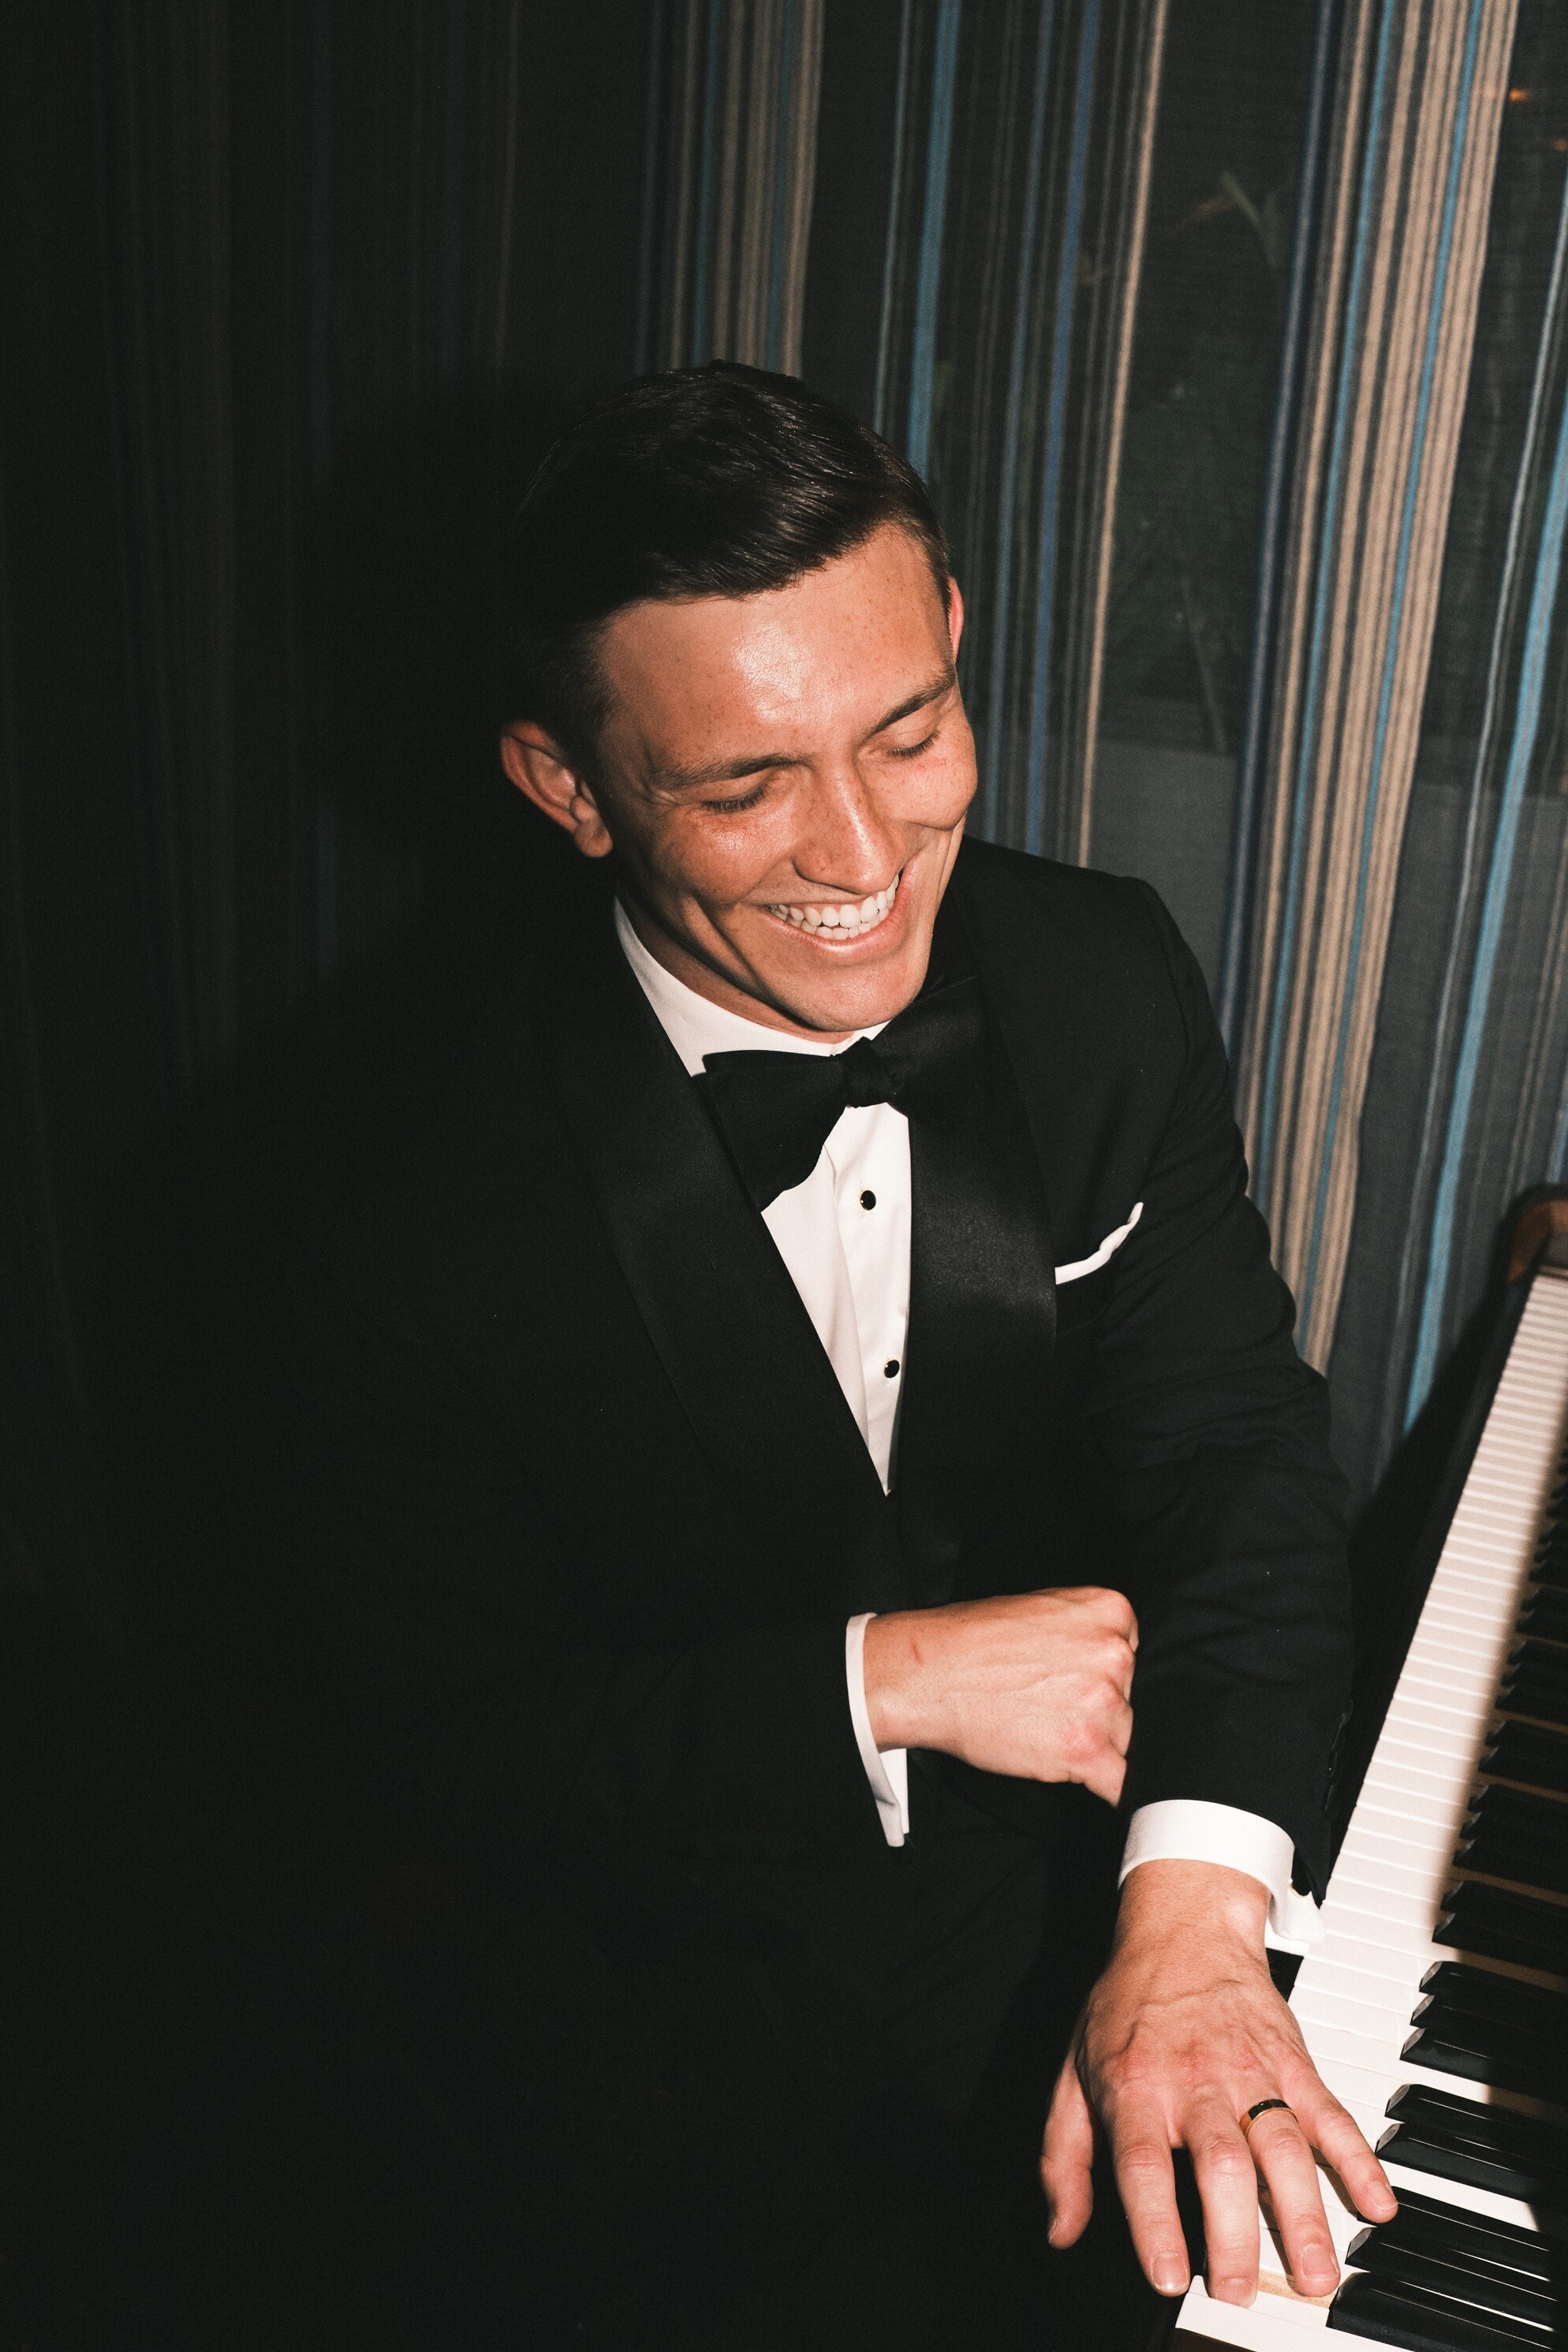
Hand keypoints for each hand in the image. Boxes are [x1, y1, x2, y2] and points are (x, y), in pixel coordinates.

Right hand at [861, 1585, 1135, 1804]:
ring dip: (1097, 1747)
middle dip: (1104, 1713)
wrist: (929, 1674)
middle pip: (1134, 1700)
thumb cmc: (972, 1643)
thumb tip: (1115, 1666)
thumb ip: (1088, 1631)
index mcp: (1109, 1610)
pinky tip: (1093, 1785)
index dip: (1110, 1678)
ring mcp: (1103, 1701)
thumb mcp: (1043, 1610)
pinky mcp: (1086, 1748)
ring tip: (1047, 1734)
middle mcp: (1114, 1652)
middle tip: (1055, 1710)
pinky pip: (1124, 1784)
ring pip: (1127, 1740)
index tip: (1081, 1686)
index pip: (1138, 1657)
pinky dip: (1112, 1791)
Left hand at [1041, 1860, 1396, 2303]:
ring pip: (1283, 2146)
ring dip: (1303, 2214)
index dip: (1155, 2222)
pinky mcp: (1294, 2065)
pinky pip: (1331, 2114)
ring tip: (1313, 2273)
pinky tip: (1377, 2201)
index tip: (1168, 2276)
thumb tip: (1061, 2230)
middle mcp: (1197, 2083)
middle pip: (1220, 2163)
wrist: (1183, 1930)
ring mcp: (1251, 2072)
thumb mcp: (1072, 2074)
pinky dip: (1360, 2159)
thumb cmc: (1126, 2006)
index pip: (1143, 2163)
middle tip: (1239, 2290)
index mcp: (1136, 2088)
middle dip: (1235, 2235)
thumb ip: (1063, 2158)